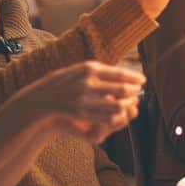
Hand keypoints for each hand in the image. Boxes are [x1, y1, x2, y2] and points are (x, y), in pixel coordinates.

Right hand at [19, 61, 144, 142]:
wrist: (41, 98)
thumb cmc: (63, 82)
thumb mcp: (80, 70)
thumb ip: (99, 71)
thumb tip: (123, 74)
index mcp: (90, 68)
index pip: (120, 73)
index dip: (135, 77)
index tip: (143, 80)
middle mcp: (88, 81)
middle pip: (122, 89)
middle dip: (134, 92)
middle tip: (139, 92)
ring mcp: (84, 98)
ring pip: (117, 105)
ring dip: (127, 105)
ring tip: (131, 104)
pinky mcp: (80, 112)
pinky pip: (106, 117)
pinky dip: (116, 116)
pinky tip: (120, 115)